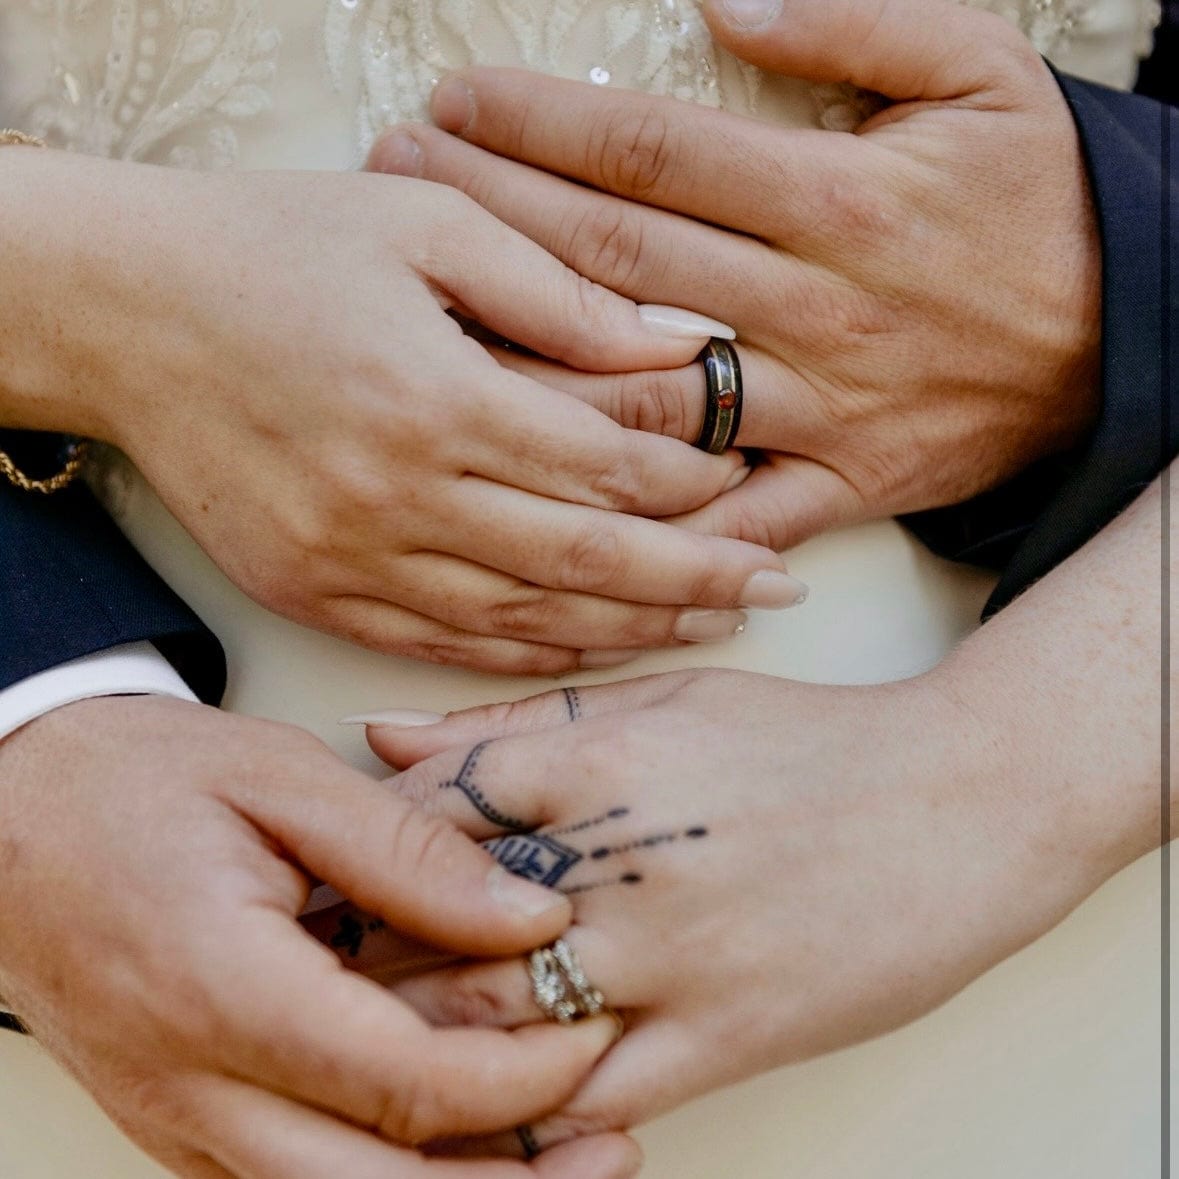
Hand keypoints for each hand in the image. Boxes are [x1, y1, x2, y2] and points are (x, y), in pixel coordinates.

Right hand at [0, 151, 793, 674]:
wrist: (129, 314)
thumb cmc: (276, 250)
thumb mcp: (425, 225)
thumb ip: (559, 291)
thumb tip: (677, 345)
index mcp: (437, 396)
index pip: (608, 472)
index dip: (695, 494)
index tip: (753, 497)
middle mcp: (399, 496)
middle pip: (585, 563)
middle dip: (695, 583)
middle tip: (774, 594)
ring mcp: (353, 560)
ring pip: (525, 622)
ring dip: (627, 630)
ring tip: (706, 628)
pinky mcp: (316, 594)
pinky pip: (445, 646)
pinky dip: (529, 654)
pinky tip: (591, 649)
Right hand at [0, 697, 641, 1178]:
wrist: (11, 811)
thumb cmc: (136, 781)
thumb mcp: (281, 779)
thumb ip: (408, 852)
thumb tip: (530, 914)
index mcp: (219, 988)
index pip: (399, 1081)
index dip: (518, 1077)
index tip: (594, 1034)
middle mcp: (190, 1087)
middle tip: (609, 1149)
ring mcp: (177, 1121)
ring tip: (561, 1162)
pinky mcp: (181, 1123)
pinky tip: (460, 1148)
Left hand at [353, 661, 1128, 1153]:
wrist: (958, 801)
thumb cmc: (804, 742)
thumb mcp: (660, 698)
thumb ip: (518, 719)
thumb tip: (386, 733)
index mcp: (592, 759)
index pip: (416, 813)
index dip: (347, 853)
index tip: (314, 880)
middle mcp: (615, 861)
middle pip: (429, 925)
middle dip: (354, 954)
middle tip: (303, 973)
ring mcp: (668, 958)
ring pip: (487, 1027)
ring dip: (411, 1040)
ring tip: (363, 1039)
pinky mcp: (722, 1039)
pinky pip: (585, 1101)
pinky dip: (515, 1114)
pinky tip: (471, 1111)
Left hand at [368, 0, 1100, 550]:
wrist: (1113, 341)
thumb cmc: (1034, 206)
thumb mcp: (979, 70)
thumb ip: (854, 21)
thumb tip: (725, 1)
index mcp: (837, 199)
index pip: (648, 155)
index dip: (537, 122)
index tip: (454, 100)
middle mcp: (812, 307)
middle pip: (615, 262)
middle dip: (491, 213)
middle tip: (399, 184)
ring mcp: (816, 404)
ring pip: (644, 390)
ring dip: (526, 356)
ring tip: (429, 320)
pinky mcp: (834, 481)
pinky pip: (725, 507)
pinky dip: (644, 510)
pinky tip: (548, 489)